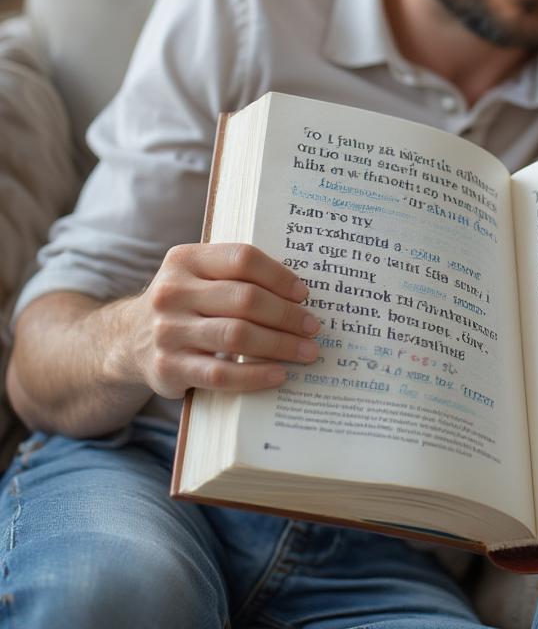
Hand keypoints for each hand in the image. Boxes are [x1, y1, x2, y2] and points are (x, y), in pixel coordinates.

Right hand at [122, 242, 320, 397]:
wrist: (128, 340)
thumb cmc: (185, 303)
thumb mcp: (199, 276)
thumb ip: (237, 275)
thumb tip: (300, 293)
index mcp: (185, 260)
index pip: (242, 258)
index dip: (279, 275)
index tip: (303, 294)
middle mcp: (172, 292)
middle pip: (245, 299)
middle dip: (286, 315)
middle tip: (313, 327)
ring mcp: (167, 331)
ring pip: (237, 336)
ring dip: (280, 345)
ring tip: (306, 351)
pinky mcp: (167, 368)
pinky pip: (220, 374)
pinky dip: (255, 375)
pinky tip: (279, 374)